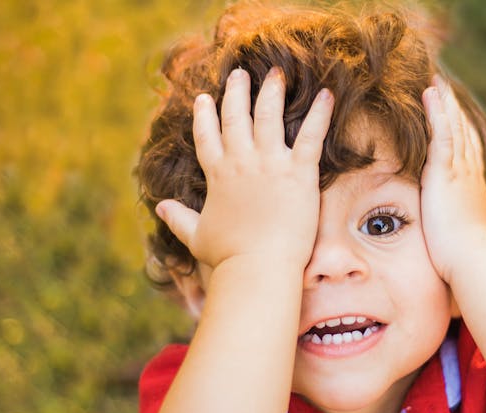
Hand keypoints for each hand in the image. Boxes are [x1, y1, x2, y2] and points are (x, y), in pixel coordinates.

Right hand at [156, 68, 333, 271]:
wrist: (258, 267)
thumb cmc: (229, 258)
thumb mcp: (197, 236)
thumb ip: (178, 219)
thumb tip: (159, 208)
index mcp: (218, 176)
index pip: (207, 137)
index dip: (205, 116)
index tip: (203, 99)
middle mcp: (241, 162)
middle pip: (236, 117)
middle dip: (236, 93)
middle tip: (239, 74)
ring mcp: (270, 164)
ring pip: (269, 116)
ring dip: (271, 91)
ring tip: (274, 73)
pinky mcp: (299, 172)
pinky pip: (312, 135)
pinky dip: (321, 114)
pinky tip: (327, 95)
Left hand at [420, 77, 485, 284]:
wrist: (474, 260)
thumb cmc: (466, 259)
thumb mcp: (461, 238)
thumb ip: (456, 228)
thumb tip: (456, 237)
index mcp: (471, 188)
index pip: (466, 152)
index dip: (460, 131)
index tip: (454, 114)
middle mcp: (469, 174)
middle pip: (463, 132)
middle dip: (454, 109)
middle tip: (445, 87)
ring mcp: (460, 171)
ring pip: (454, 127)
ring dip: (445, 103)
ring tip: (436, 81)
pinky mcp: (446, 172)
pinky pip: (442, 133)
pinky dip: (438, 112)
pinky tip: (430, 93)